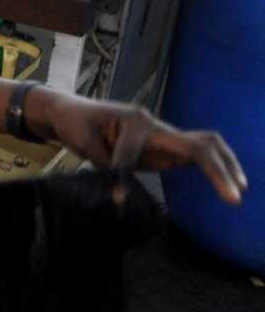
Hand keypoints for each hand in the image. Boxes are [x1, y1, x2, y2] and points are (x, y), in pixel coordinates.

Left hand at [28, 89, 245, 204]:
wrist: (73, 111)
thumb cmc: (76, 124)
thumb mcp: (84, 143)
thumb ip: (107, 166)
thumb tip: (123, 194)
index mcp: (134, 121)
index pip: (133, 156)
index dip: (122, 178)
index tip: (116, 201)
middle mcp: (154, 124)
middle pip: (197, 145)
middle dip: (216, 170)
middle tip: (233, 197)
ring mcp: (162, 134)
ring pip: (204, 145)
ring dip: (224, 166)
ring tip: (237, 191)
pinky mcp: (163, 145)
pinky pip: (196, 153)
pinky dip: (214, 165)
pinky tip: (228, 182)